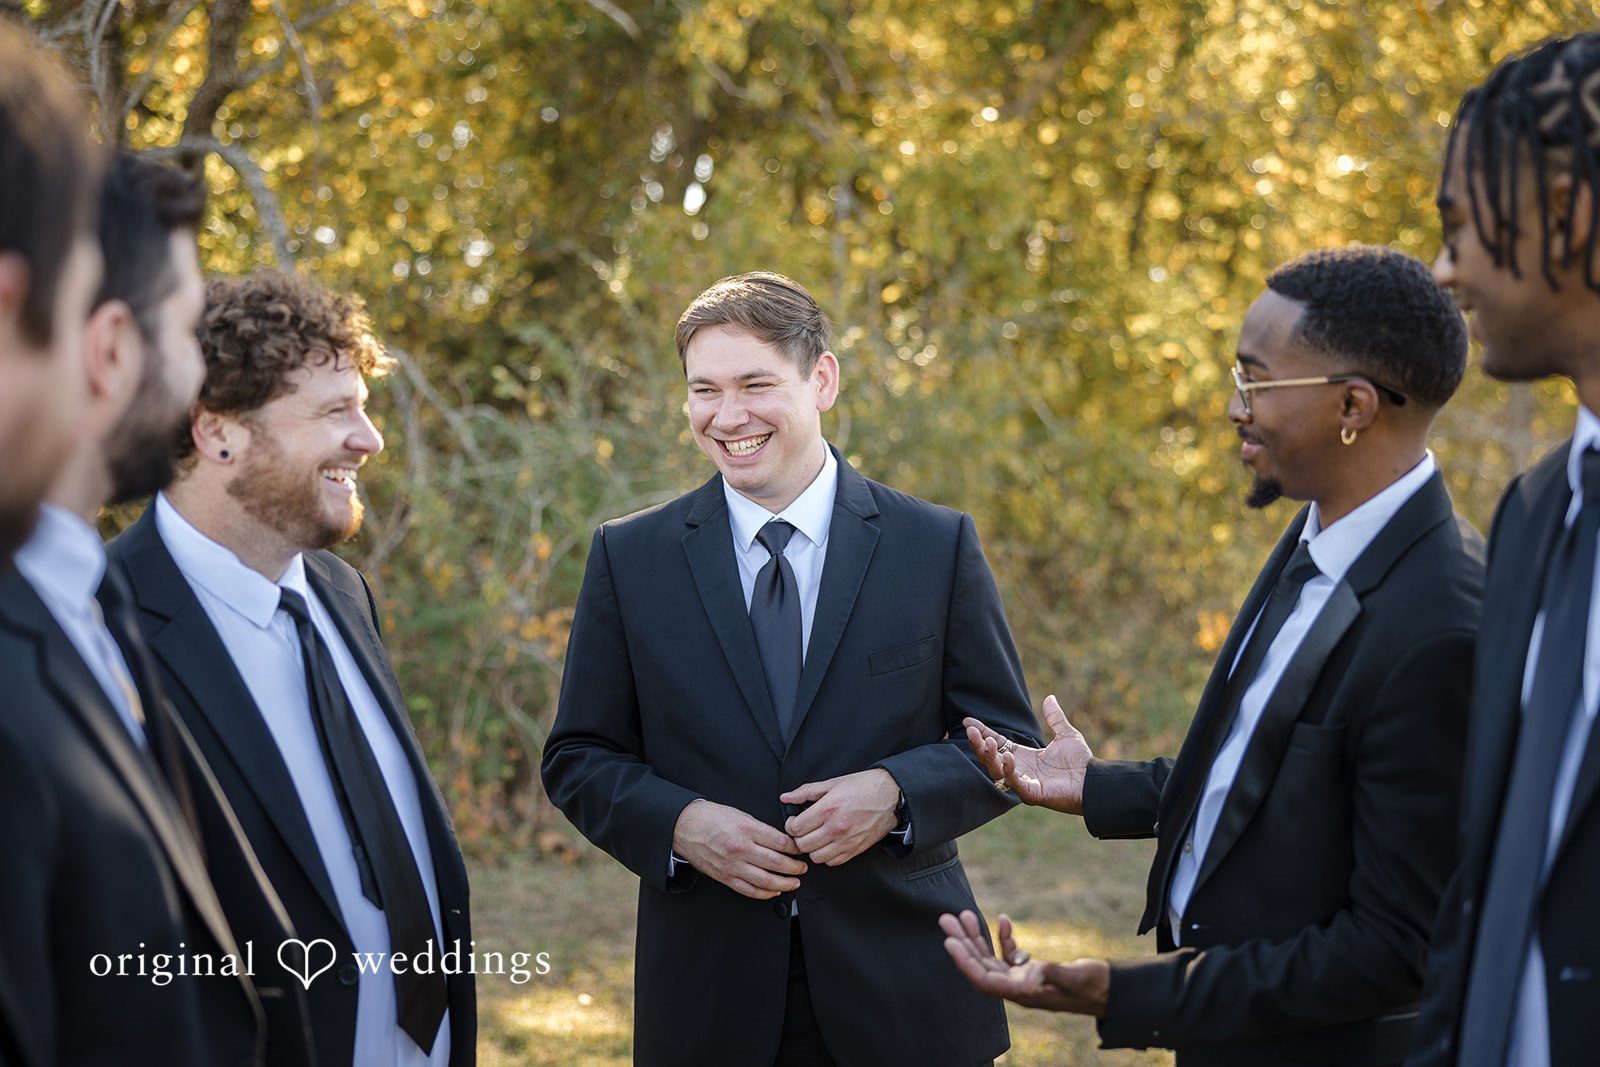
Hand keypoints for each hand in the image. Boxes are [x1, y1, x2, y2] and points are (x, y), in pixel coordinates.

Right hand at [671, 799, 806, 899]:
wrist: (685, 827)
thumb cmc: (711, 818)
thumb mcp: (740, 814)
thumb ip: (760, 829)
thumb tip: (781, 840)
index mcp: (746, 829)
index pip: (780, 842)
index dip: (795, 848)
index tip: (800, 849)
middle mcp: (740, 848)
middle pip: (776, 863)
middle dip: (794, 868)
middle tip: (803, 868)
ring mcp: (732, 865)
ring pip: (765, 881)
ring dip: (784, 884)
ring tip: (794, 882)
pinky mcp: (725, 877)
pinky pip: (749, 890)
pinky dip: (765, 893)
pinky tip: (775, 891)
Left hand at [779, 768, 900, 866]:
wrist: (890, 796)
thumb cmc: (864, 787)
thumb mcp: (832, 783)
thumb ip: (806, 791)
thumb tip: (786, 797)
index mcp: (828, 809)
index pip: (796, 828)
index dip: (791, 825)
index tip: (795, 821)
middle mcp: (836, 828)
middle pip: (803, 845)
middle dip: (799, 838)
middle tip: (804, 829)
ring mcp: (846, 841)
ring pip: (816, 857)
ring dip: (812, 848)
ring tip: (816, 837)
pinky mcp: (855, 850)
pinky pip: (832, 862)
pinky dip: (827, 856)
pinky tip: (829, 843)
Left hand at [939, 910, 1109, 1016]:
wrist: (1111, 990)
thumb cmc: (1095, 987)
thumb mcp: (1077, 978)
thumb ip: (1055, 975)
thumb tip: (1033, 971)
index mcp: (1023, 994)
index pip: (984, 981)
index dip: (965, 962)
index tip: (950, 942)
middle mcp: (1018, 988)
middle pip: (981, 967)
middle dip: (963, 943)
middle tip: (946, 919)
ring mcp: (1024, 980)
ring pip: (991, 958)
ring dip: (976, 937)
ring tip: (963, 915)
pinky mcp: (1032, 971)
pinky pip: (1010, 955)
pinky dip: (1003, 937)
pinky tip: (1002, 920)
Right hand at [965, 694, 1091, 813]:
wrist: (1095, 781)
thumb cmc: (1081, 762)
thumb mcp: (1067, 734)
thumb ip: (1055, 718)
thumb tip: (1049, 698)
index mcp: (1024, 756)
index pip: (998, 743)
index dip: (983, 732)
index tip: (968, 720)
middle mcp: (1020, 770)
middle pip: (991, 758)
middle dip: (979, 745)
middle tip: (971, 731)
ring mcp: (1024, 782)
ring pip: (997, 771)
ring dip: (989, 756)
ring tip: (987, 741)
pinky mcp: (1032, 793)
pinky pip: (1015, 783)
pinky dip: (1010, 771)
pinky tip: (1008, 756)